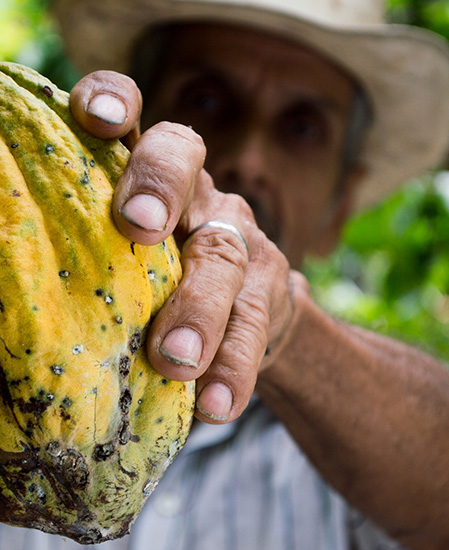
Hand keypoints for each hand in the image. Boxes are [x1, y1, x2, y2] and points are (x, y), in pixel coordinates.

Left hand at [70, 71, 300, 422]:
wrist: (252, 306)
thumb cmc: (164, 278)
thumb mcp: (128, 251)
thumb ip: (92, 252)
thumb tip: (16, 298)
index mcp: (154, 175)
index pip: (136, 117)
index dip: (119, 103)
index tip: (98, 120)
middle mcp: (198, 194)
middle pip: (186, 167)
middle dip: (161, 189)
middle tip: (141, 229)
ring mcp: (238, 239)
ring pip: (224, 256)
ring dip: (201, 307)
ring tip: (178, 360)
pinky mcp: (268, 291)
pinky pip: (254, 326)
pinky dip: (233, 367)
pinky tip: (215, 405)